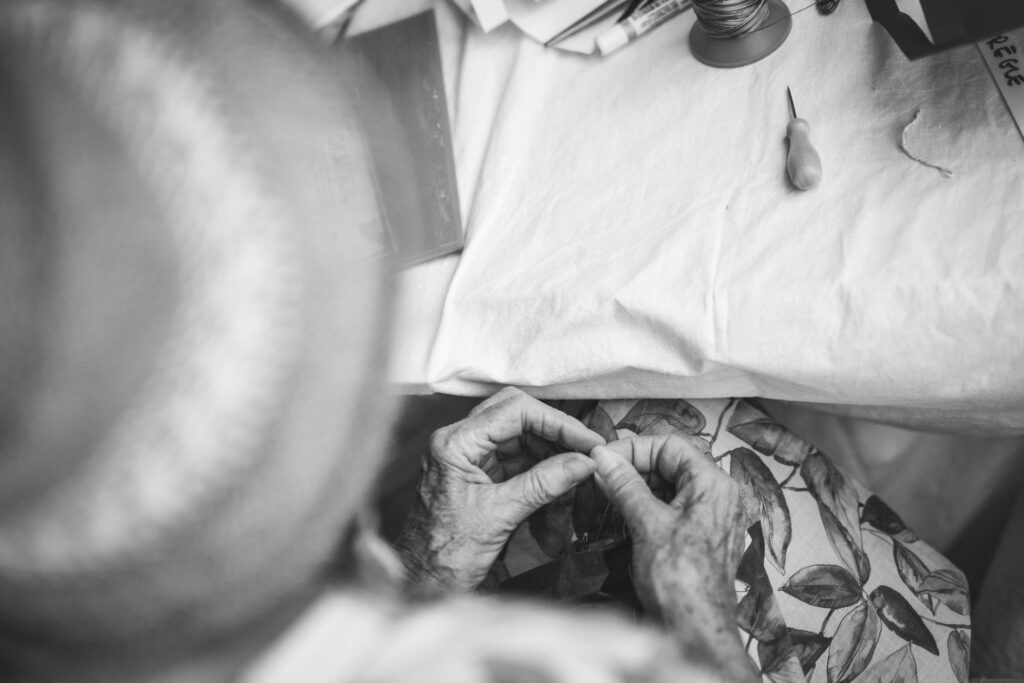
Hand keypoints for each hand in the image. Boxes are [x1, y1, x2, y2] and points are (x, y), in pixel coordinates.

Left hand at [395, 387, 604, 592]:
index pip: (514, 410)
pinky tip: (562, 478)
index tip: (587, 441)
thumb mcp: (501, 516)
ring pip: (519, 435)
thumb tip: (582, 461)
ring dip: (550, 449)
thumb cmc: (445, 555)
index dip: (557, 422)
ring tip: (579, 467)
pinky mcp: (477, 473)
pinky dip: (540, 467)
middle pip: (516, 414)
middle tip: (586, 449)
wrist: (423, 583)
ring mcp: (468, 456)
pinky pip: (515, 458)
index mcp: (455, 443)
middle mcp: (458, 441)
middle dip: (554, 431)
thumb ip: (543, 484)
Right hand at [591, 435, 756, 681]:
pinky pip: (673, 506)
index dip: (634, 447)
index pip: (671, 445)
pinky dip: (647, 504)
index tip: (604, 458)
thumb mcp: (647, 524)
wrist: (695, 630)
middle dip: (634, 465)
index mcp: (714, 484)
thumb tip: (603, 457)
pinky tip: (623, 511)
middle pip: (672, 462)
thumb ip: (625, 485)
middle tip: (601, 474)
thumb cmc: (679, 581)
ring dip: (638, 485)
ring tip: (607, 491)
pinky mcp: (700, 535)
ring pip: (670, 485)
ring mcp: (711, 516)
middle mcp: (719, 496)